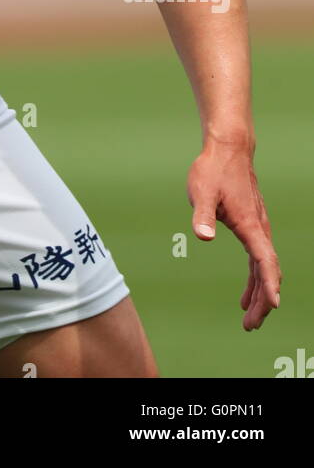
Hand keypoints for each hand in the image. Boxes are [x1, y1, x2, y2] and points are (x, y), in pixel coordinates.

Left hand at [187, 140, 280, 329]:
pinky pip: (259, 259)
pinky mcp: (251, 225)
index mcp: (249, 224)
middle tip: (250, 326)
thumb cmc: (213, 170)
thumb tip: (202, 236)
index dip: (269, 284)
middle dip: (263, 301)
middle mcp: (259, 228)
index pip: (264, 260)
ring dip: (261, 294)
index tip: (273, 305)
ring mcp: (257, 227)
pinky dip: (256, 279)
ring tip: (250, 319)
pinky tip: (246, 294)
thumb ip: (202, 215)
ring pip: (265, 268)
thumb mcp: (202, 192)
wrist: (228, 149)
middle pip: (268, 271)